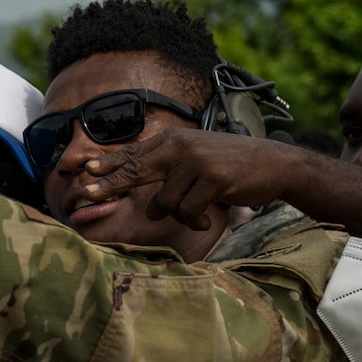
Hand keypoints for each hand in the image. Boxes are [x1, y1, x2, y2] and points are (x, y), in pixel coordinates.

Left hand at [80, 128, 302, 230]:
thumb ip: (171, 180)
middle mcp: (180, 147)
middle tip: (89, 195)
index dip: (110, 164)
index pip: (135, 154)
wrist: (273, 164)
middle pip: (136, 170)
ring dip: (178, 216)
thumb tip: (150, 210)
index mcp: (174, 140)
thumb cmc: (231, 167)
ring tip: (196, 216)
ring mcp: (195, 162)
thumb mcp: (197, 164)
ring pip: (165, 202)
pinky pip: (188, 211)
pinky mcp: (212, 179)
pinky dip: (195, 222)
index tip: (87, 171)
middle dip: (111, 185)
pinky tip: (207, 220)